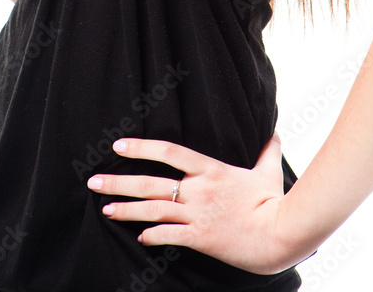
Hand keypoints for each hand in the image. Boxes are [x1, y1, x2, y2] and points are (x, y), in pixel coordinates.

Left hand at [86, 132, 301, 274]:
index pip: (169, 151)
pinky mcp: (200, 238)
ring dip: (126, 210)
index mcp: (211, 169)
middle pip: (150, 183)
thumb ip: (267, 152)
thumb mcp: (269, 172)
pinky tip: (139, 237)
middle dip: (119, 182)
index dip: (141, 147)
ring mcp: (197, 214)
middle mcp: (198, 189)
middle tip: (93, 181)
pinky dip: (152, 236)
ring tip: (105, 209)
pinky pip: (169, 236)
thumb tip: (275, 134)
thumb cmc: (275, 201)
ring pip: (153, 210)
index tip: (118, 146)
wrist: (280, 233)